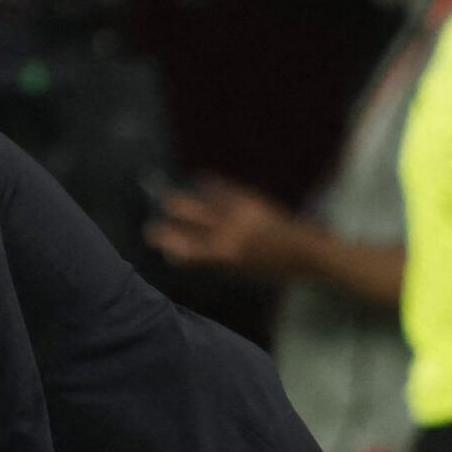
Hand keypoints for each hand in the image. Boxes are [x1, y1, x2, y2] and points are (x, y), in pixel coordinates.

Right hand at [145, 177, 300, 276]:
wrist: (301, 249)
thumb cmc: (267, 268)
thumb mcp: (234, 271)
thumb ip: (206, 260)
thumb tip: (178, 252)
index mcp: (219, 252)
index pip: (180, 243)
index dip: (162, 237)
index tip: (151, 232)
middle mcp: (223, 228)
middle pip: (186, 209)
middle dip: (170, 205)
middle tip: (160, 203)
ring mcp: (236, 209)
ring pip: (202, 195)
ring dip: (188, 194)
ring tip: (177, 193)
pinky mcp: (248, 197)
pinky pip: (222, 187)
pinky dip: (210, 184)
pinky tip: (202, 181)